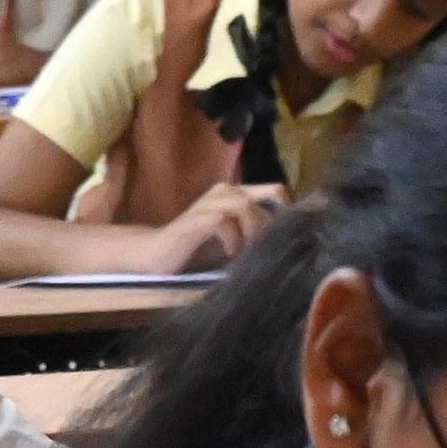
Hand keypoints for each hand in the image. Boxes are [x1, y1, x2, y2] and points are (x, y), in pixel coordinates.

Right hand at [134, 181, 286, 273]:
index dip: (290, 212)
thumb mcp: (236, 241)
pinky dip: (232, 240)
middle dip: (274, 224)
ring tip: (246, 253)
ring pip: (247, 206)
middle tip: (266, 248)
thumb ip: (257, 234)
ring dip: (253, 233)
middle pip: (271, 194)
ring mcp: (209, 203)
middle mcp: (225, 191)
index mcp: (237, 194)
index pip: (277, 191)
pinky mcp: (196, 219)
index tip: (289, 239)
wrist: (156, 256)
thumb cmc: (197, 251)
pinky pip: (223, 221)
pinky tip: (229, 254)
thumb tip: (290, 242)